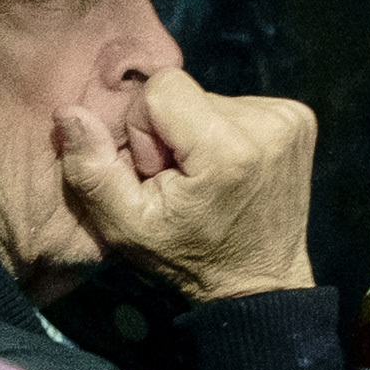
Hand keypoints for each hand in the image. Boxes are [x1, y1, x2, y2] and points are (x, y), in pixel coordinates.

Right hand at [55, 66, 316, 302]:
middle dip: (171, 133)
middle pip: (186, 92)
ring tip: (207, 179)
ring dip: (198, 134)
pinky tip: (230, 169)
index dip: (147, 130)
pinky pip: (238, 104)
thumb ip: (91, 169)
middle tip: (183, 181)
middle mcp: (268, 125)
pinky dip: (225, 132)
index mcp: (227, 148)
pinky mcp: (300, 118)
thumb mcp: (126, 225)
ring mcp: (291, 119)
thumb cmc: (188, 257)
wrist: (258, 281)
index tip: (161, 174)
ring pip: (210, 98)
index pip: (162, 87)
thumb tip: (68, 112)